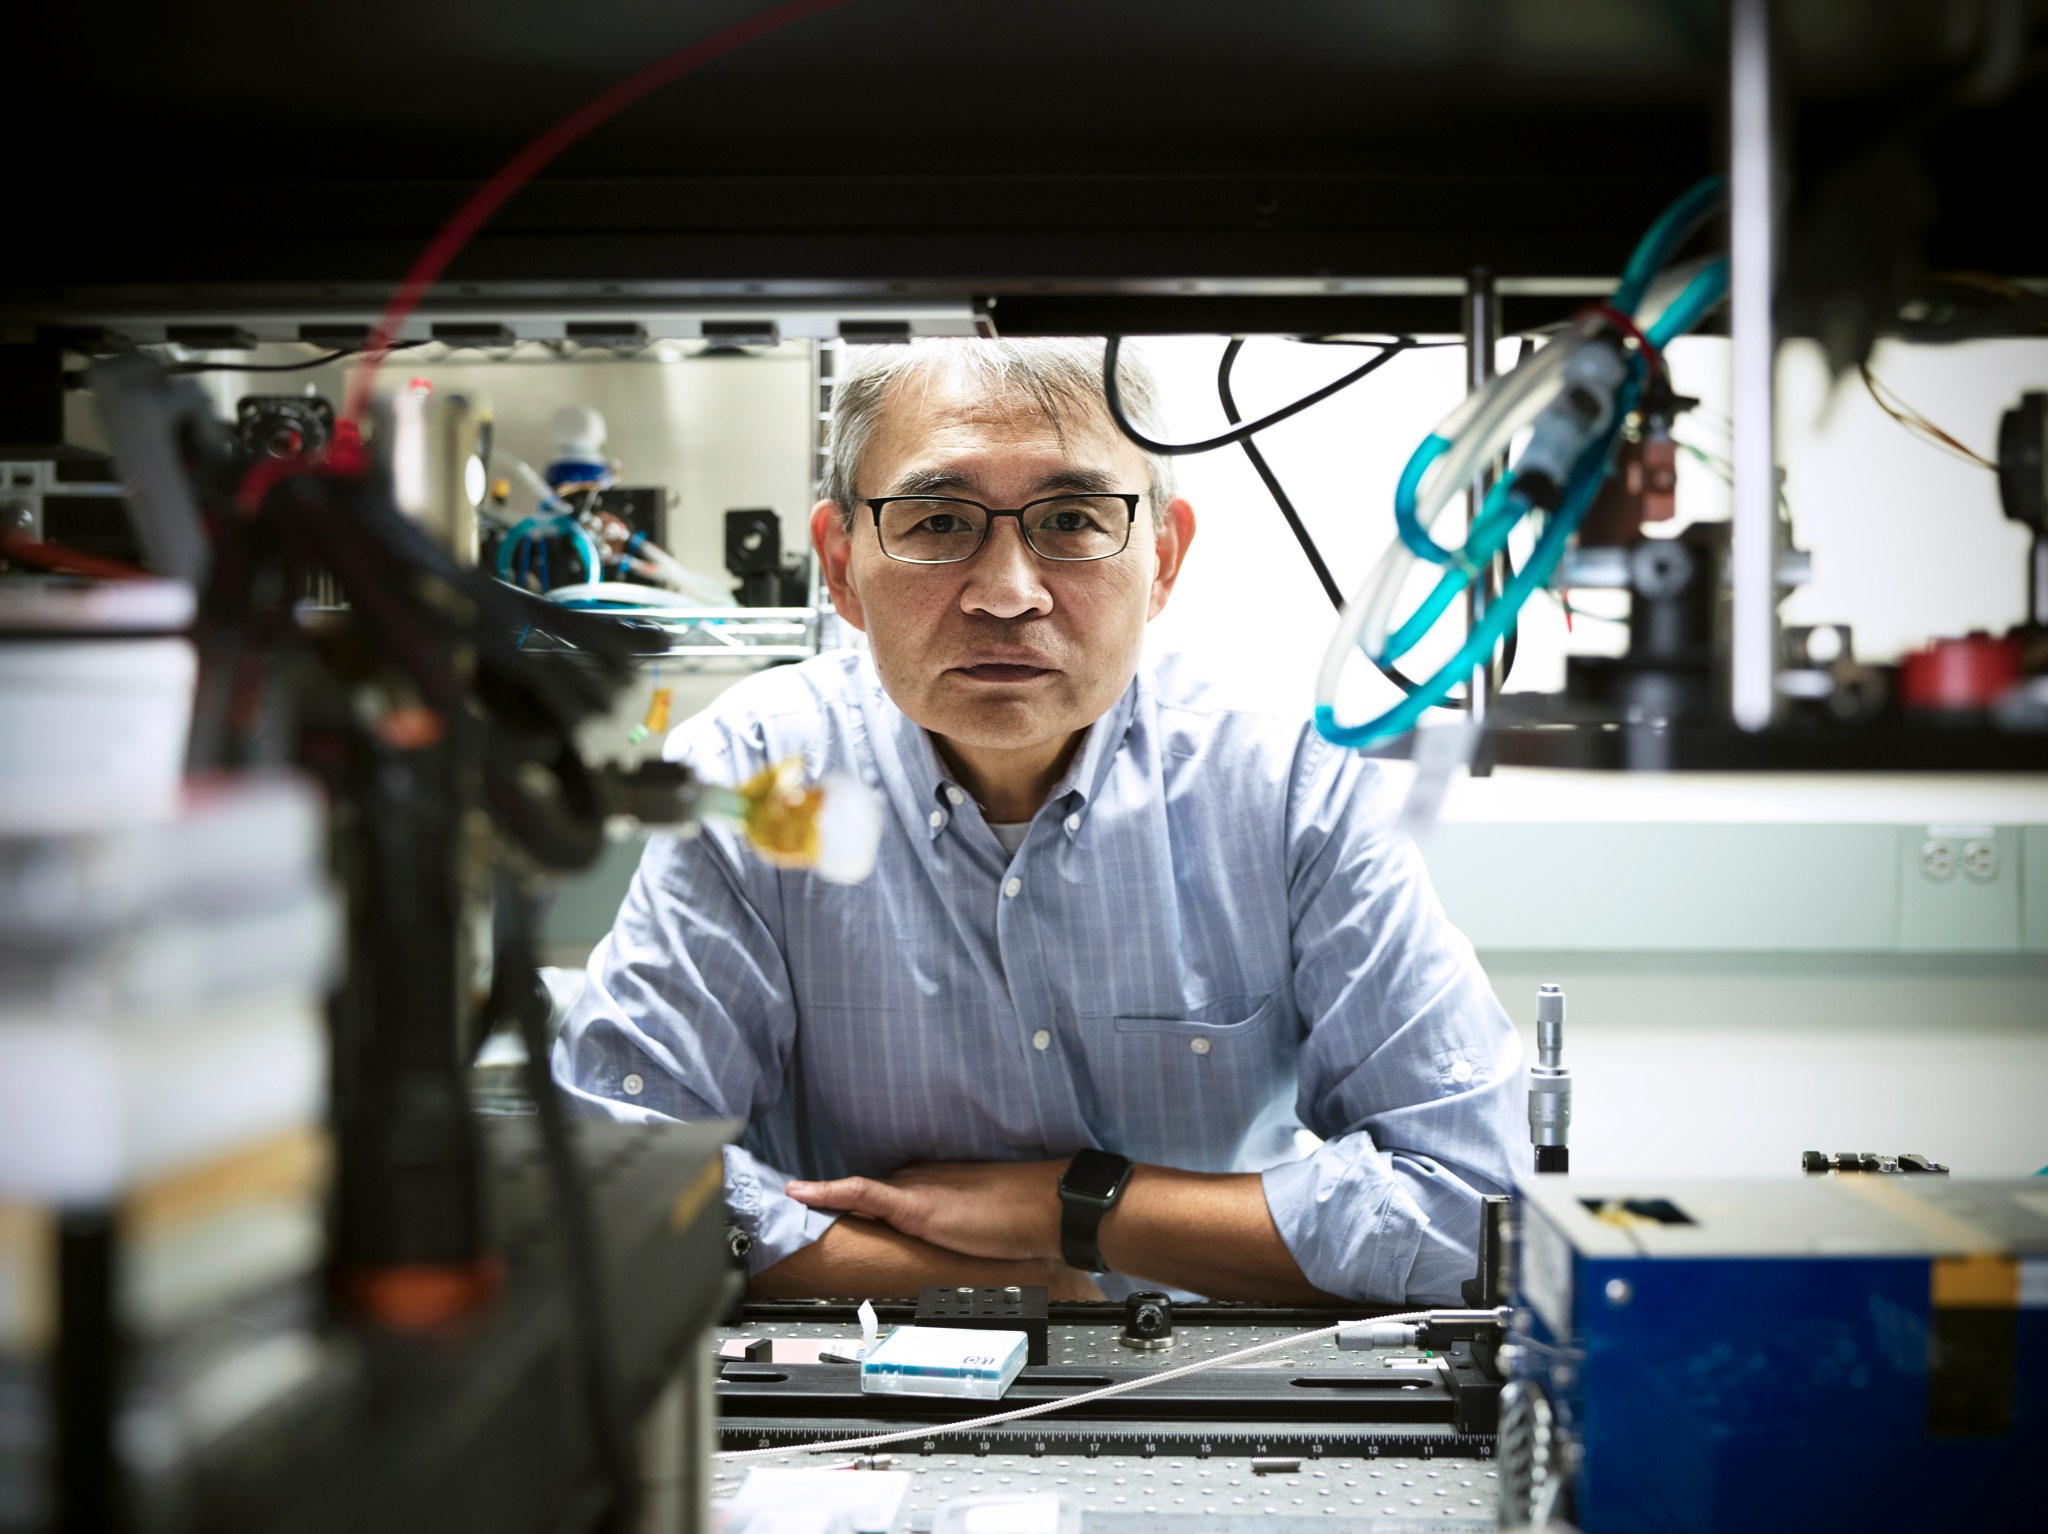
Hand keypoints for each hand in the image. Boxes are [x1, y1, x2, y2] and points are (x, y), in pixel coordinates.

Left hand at [785, 1160, 1065, 1262]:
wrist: (1044, 1210)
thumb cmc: (1019, 1220)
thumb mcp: (976, 1226)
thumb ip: (952, 1230)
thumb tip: (946, 1246)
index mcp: (928, 1185)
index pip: (876, 1192)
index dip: (843, 1198)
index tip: (809, 1199)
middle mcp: (915, 1179)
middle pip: (861, 1193)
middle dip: (825, 1200)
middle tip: (782, 1200)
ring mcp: (913, 1189)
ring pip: (854, 1192)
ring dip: (819, 1196)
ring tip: (780, 1197)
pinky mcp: (914, 1204)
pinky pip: (860, 1193)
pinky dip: (828, 1190)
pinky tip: (798, 1191)